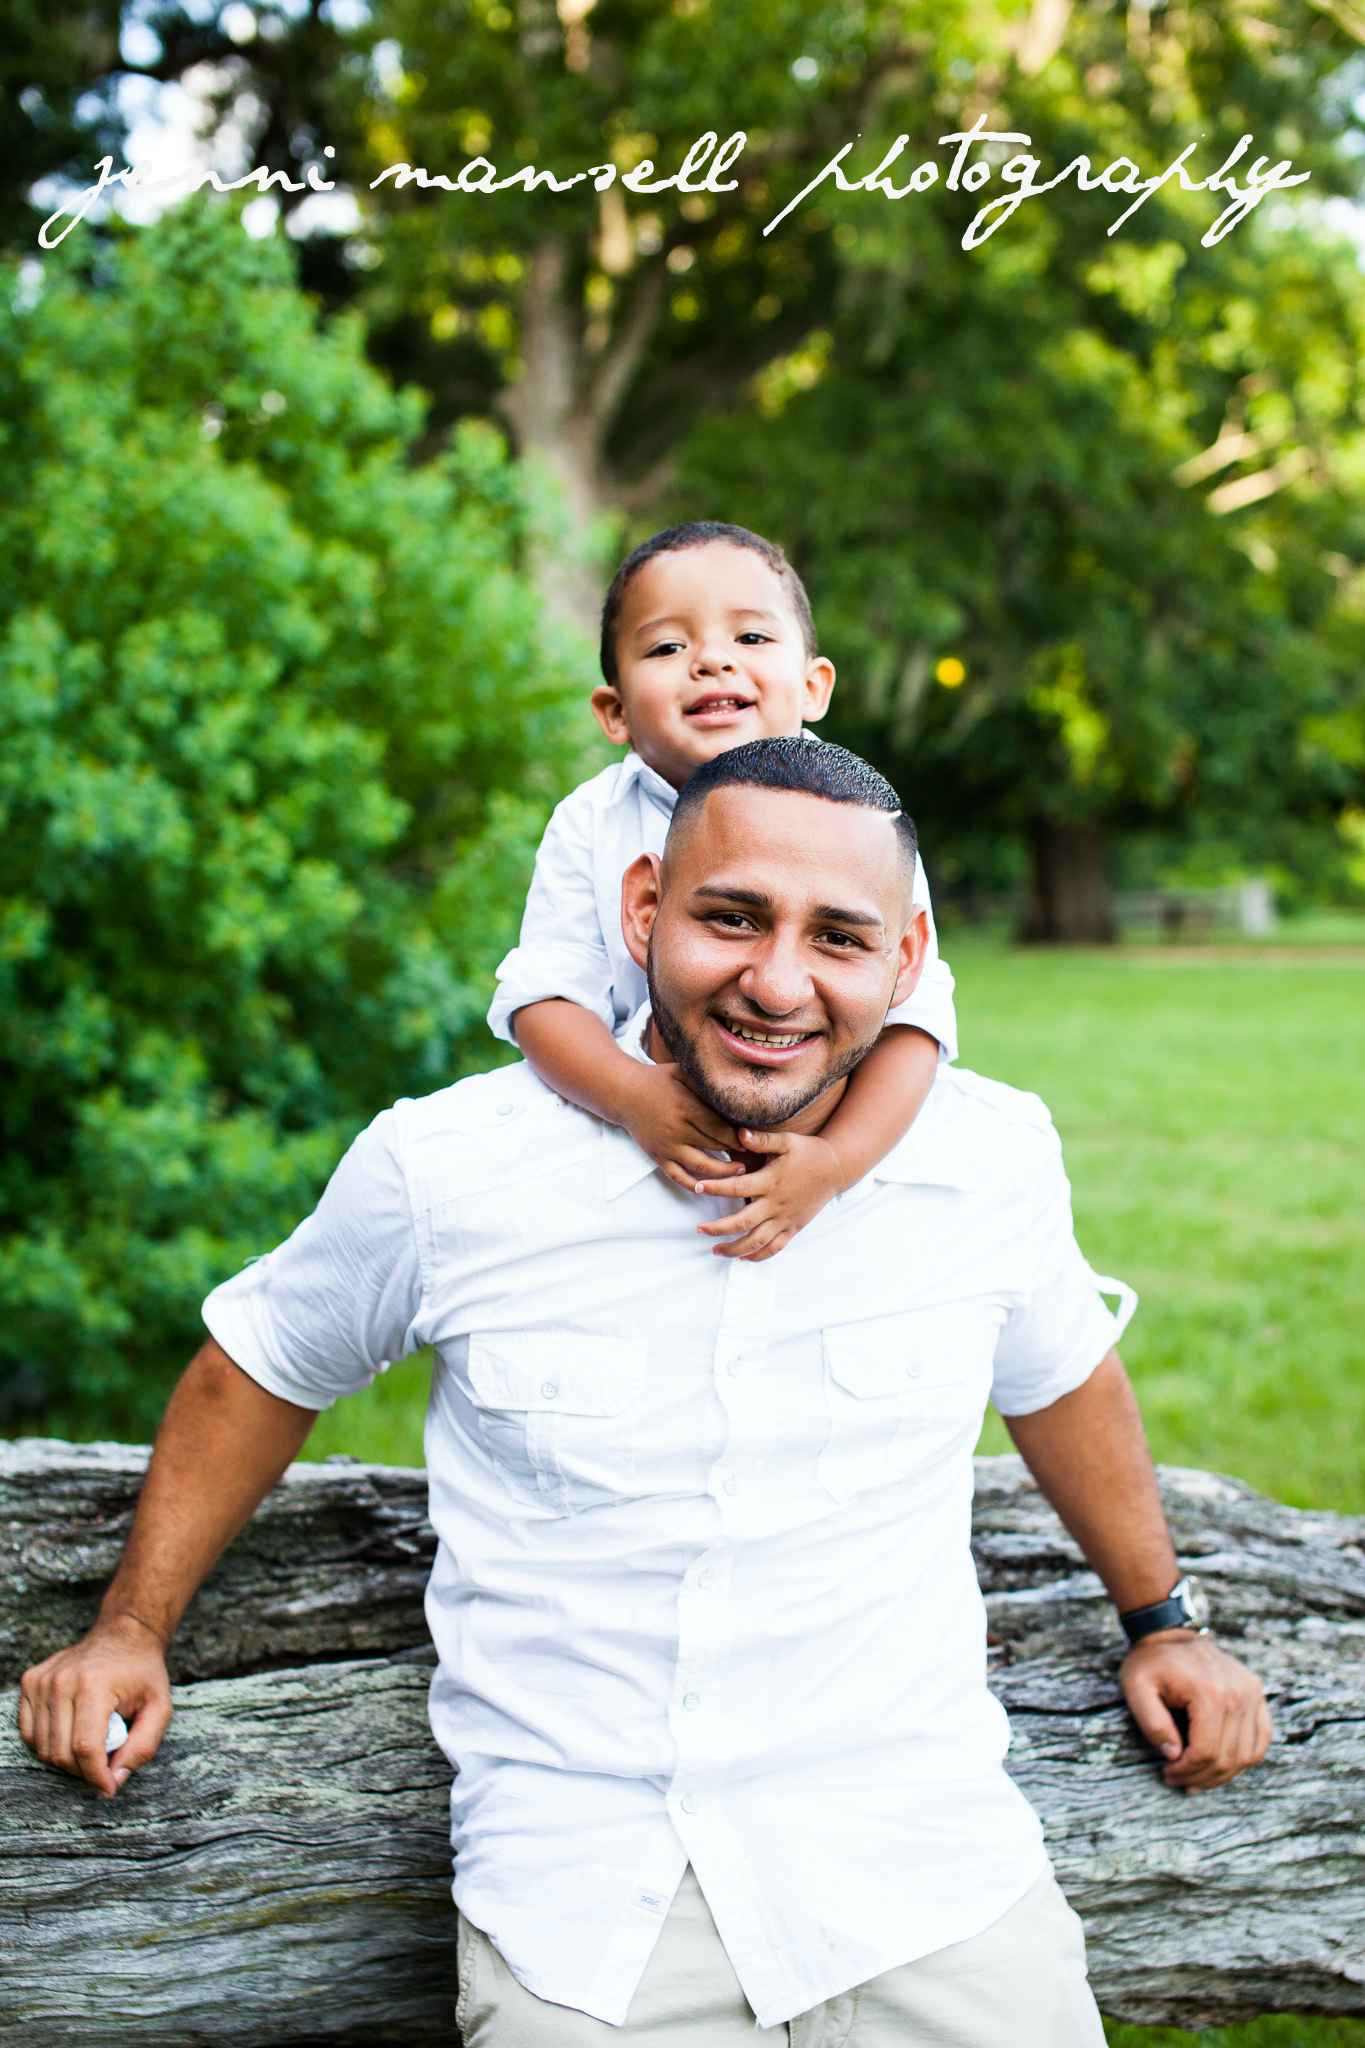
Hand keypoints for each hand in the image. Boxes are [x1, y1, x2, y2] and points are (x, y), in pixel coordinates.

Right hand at [19, 1613, 172, 1799]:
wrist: (124, 1635)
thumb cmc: (143, 1673)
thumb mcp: (160, 1708)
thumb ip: (143, 1747)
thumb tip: (115, 1780)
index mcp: (95, 1685)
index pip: (85, 1748)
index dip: (96, 1776)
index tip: (108, 1788)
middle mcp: (62, 1681)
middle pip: (61, 1752)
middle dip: (83, 1771)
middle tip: (103, 1767)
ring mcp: (42, 1680)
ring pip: (42, 1747)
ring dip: (66, 1760)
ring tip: (92, 1748)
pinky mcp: (31, 1682)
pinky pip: (30, 1732)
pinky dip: (48, 1745)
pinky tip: (71, 1735)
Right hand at [617, 1062, 745, 1192]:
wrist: (624, 1093)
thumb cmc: (658, 1080)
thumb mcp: (681, 1073)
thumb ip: (704, 1085)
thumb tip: (732, 1094)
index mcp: (685, 1107)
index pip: (719, 1128)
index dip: (737, 1137)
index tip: (750, 1139)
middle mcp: (676, 1129)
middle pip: (713, 1147)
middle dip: (734, 1153)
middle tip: (752, 1156)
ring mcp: (666, 1146)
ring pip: (700, 1167)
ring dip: (722, 1172)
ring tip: (738, 1172)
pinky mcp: (657, 1156)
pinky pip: (677, 1176)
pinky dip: (693, 1185)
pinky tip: (709, 1186)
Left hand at [694, 1128, 846, 1261]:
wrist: (836, 1169)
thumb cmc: (808, 1152)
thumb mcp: (786, 1141)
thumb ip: (762, 1140)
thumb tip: (739, 1133)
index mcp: (771, 1182)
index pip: (737, 1188)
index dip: (715, 1188)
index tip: (697, 1187)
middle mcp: (776, 1204)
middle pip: (742, 1223)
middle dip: (718, 1228)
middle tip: (699, 1230)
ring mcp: (785, 1219)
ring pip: (757, 1242)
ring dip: (734, 1249)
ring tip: (715, 1250)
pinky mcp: (793, 1227)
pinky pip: (775, 1248)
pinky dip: (758, 1256)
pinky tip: (743, 1258)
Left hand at [1120, 1630, 1271, 1792]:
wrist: (1170, 1632)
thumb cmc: (1150, 1661)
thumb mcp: (1136, 1688)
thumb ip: (1152, 1723)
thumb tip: (1174, 1755)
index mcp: (1209, 1693)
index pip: (1207, 1752)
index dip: (1187, 1771)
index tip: (1168, 1774)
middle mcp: (1238, 1694)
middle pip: (1227, 1758)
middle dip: (1201, 1777)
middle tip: (1178, 1779)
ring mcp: (1252, 1693)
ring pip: (1247, 1755)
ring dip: (1223, 1774)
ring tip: (1197, 1777)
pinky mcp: (1257, 1693)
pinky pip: (1261, 1738)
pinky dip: (1244, 1757)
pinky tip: (1222, 1763)